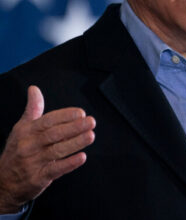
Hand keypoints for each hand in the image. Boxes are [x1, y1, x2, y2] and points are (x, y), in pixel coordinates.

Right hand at [0, 86, 95, 213]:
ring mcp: (32, 162)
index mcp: (26, 131)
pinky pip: (55, 170)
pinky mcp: (37, 178)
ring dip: (76, 143)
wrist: (2, 183)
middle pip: (53, 134)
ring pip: (56, 151)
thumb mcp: (21, 129)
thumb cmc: (17, 151)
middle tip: (91, 122)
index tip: (81, 113)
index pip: (47, 121)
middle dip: (74, 127)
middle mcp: (28, 145)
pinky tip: (82, 157)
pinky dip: (69, 163)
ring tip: (91, 135)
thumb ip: (32, 109)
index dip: (65, 116)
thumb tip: (34, 88)